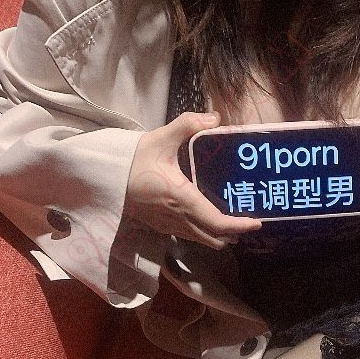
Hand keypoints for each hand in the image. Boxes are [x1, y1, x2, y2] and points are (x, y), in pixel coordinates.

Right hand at [123, 110, 262, 250]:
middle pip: (214, 238)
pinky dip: (203, 234)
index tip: (256, 224)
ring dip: (218, 236)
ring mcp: (168, 226)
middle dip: (233, 234)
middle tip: (247, 223)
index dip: (239, 226)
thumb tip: (215, 118)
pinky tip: (206, 220)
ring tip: (232, 224)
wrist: (103, 179)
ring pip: (201, 240)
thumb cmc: (133, 160)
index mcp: (183, 199)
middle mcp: (178, 219)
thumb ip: (188, 125)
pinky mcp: (160, 227)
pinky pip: (189, 237)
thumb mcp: (160, 138)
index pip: (217, 222)